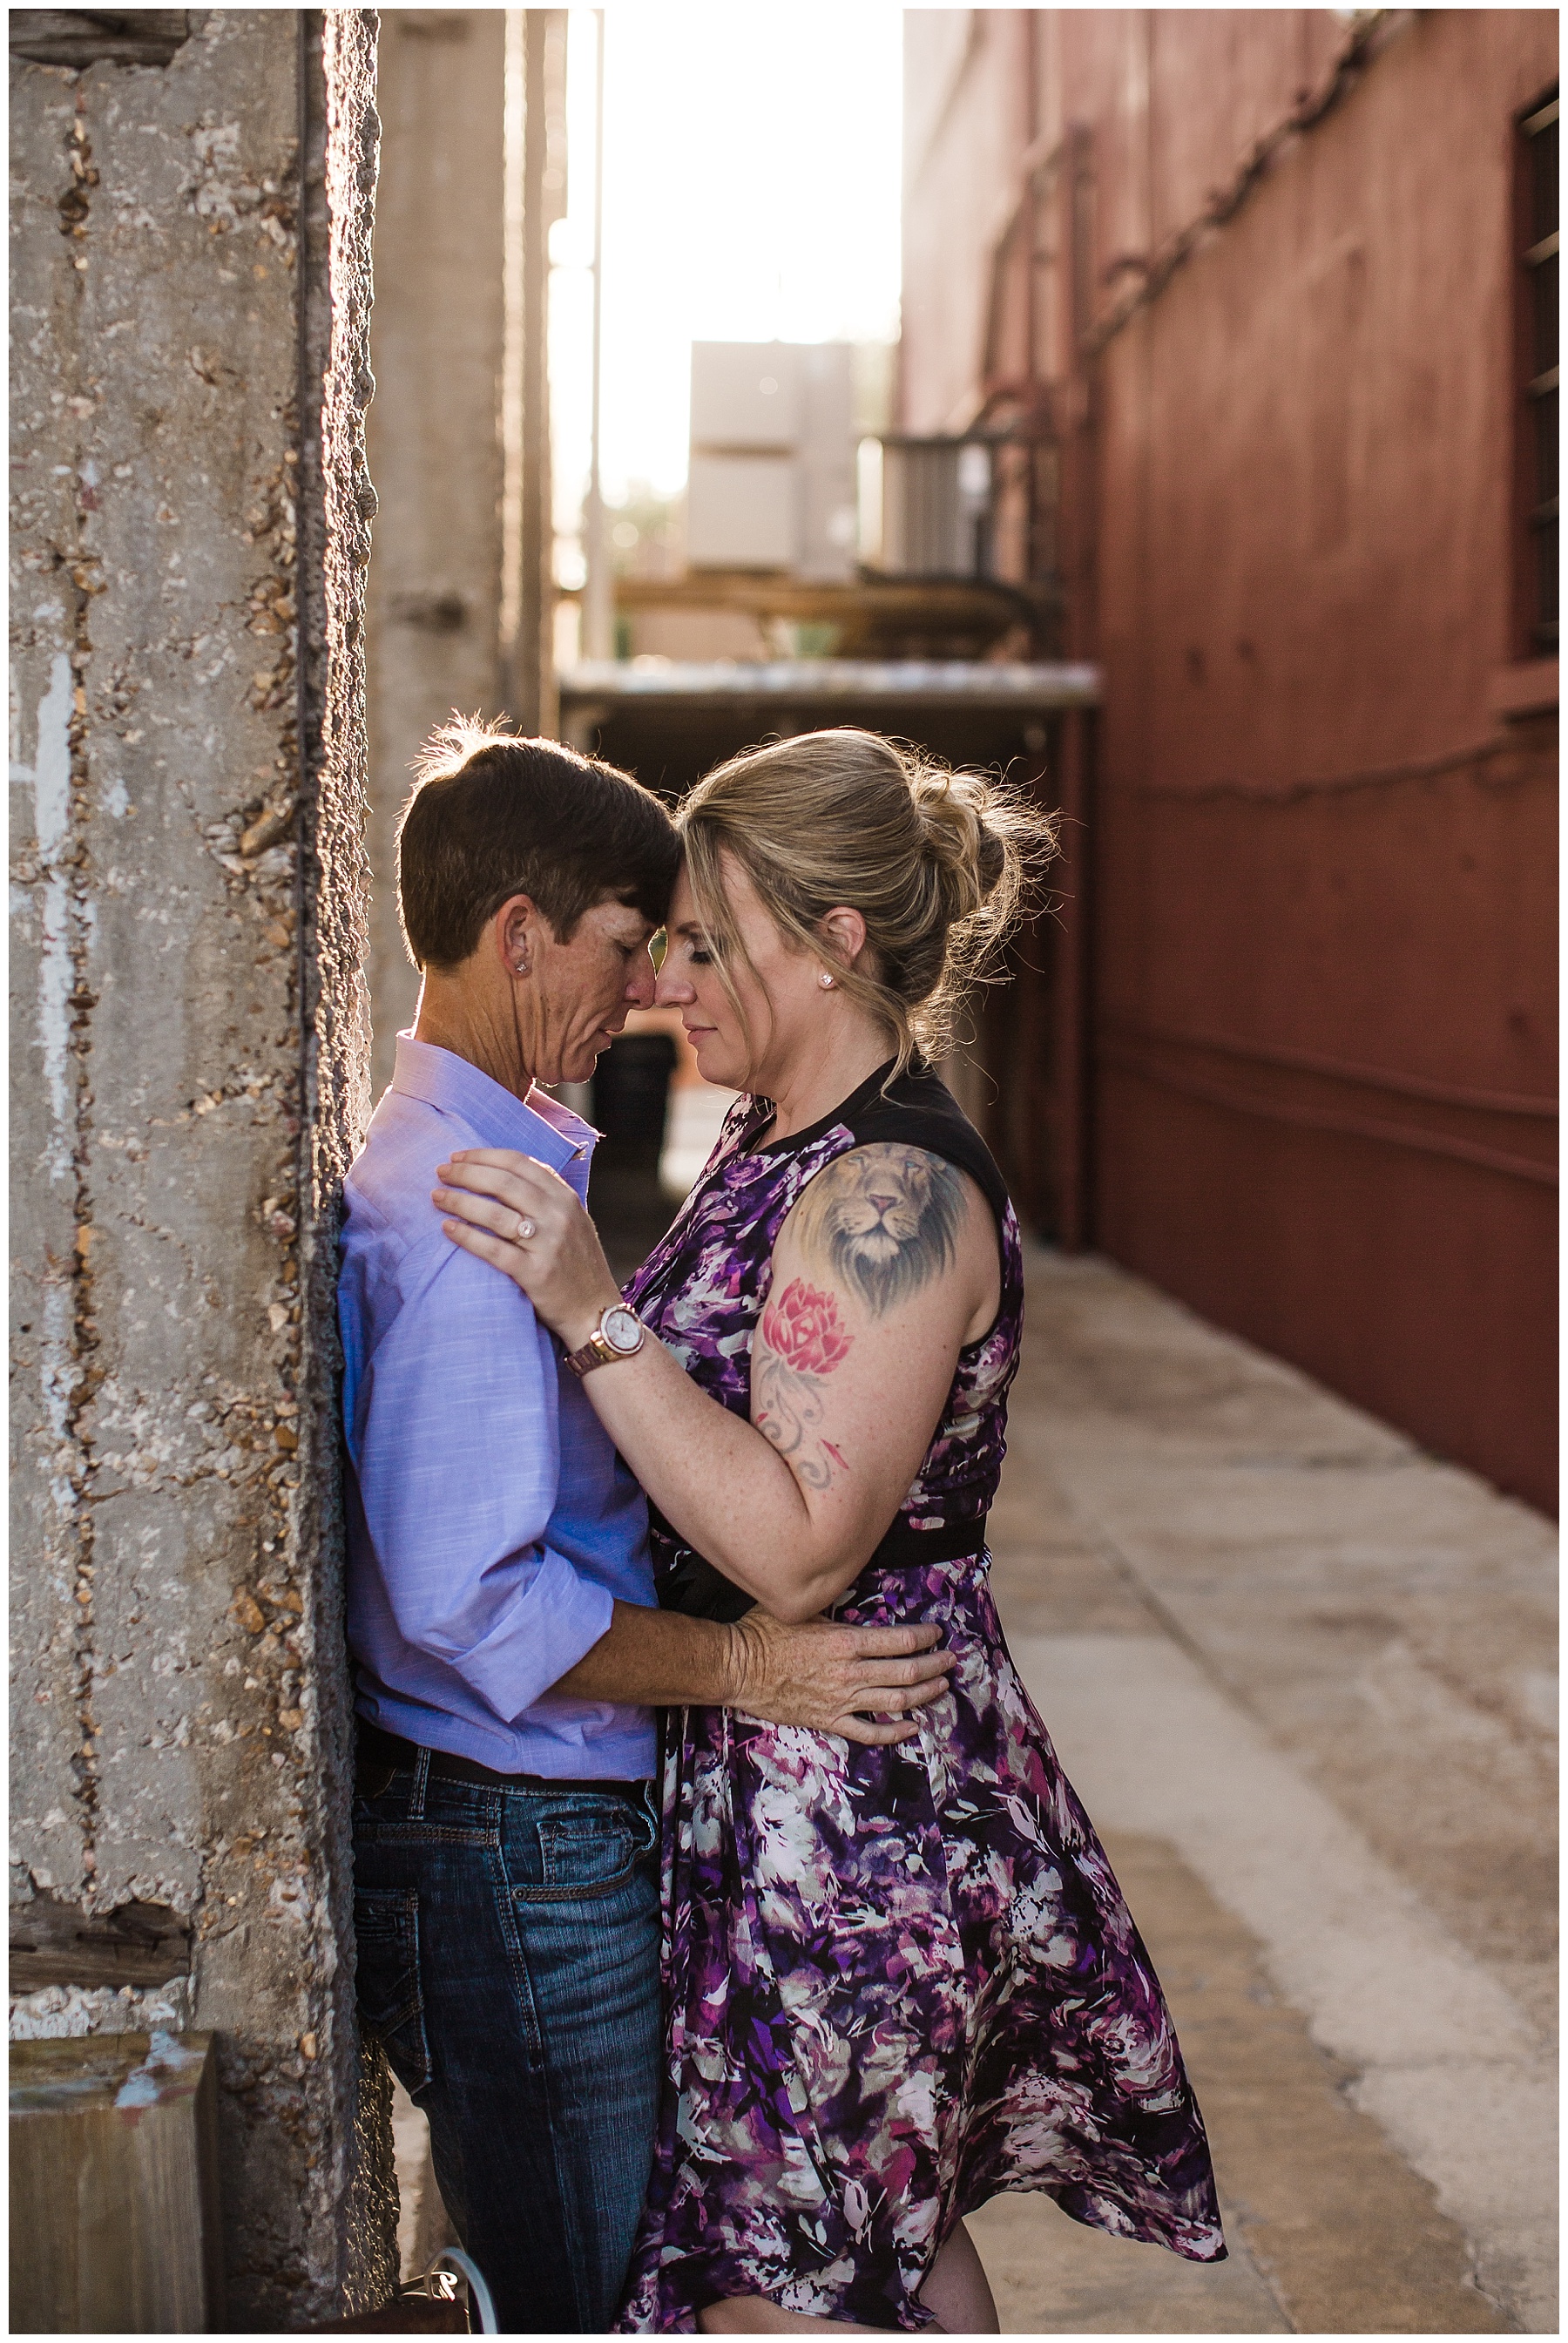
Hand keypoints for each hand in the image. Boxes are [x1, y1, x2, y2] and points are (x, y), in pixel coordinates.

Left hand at [434, 1148, 620, 1345]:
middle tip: (441, 1173)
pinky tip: (447, 1228)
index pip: (520, 1163)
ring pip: (495, 1213)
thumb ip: (545, 1197)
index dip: (484, 1156)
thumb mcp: (573, 1220)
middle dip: (466, 1173)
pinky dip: (467, 1237)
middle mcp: (558, 1216)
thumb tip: (501, 1173)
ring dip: (460, 1201)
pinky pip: (494, 1250)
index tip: (458, 1156)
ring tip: (437, 1197)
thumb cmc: (576, 1263)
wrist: (595, 1310)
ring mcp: (548, 1244)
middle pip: (503, 1182)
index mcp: (565, 1198)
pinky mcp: (535, 1274)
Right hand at [725, 1609, 952, 1745]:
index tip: (937, 1633)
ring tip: (941, 1687)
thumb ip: (833, 1608)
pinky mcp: (829, 1720)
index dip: (925, 1637)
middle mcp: (850, 1672)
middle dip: (935, 1664)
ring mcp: (841, 1699)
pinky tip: (911, 1727)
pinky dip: (894, 1731)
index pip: (899, 1640)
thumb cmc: (765, 1633)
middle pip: (906, 1671)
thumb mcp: (803, 1609)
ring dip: (924, 1694)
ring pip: (895, 1701)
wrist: (738, 1667)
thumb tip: (853, 1595)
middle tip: (950, 1659)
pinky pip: (869, 1732)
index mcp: (846, 1641)